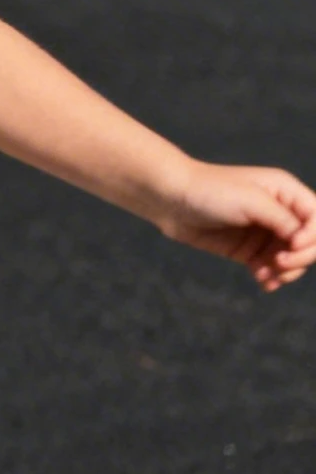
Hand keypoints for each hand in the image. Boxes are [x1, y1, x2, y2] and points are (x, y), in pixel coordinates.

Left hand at [156, 163, 315, 292]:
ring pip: (292, 260)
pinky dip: (272, 278)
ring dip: (286, 272)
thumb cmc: (211, 192)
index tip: (292, 245)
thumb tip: (302, 239)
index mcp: (285, 192)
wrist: (171, 201)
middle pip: (309, 242)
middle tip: (280, 263)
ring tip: (265, 274)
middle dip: (301, 257)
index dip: (312, 237)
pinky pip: (271, 269)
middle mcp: (280, 212)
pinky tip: (263, 282)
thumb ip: (282, 219)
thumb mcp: (251, 201)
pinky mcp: (248, 251)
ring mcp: (265, 233)